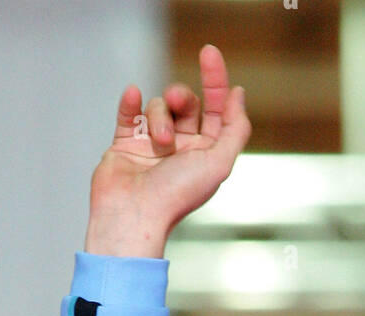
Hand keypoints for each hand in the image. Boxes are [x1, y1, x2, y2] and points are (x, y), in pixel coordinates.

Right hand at [85, 44, 250, 257]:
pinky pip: (129, 112)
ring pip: (159, 107)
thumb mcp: (219, 163)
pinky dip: (131, 102)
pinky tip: (133, 95)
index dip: (215, 81)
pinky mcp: (126, 144)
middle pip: (186, 103)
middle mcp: (182, 149)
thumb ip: (235, 129)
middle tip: (177, 101)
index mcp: (206, 154)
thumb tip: (239, 95)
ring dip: (160, 117)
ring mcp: (152, 145)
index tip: (210, 54)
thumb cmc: (177, 194)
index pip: (215, 110)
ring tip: (159, 142)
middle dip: (182, 97)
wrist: (134, 213)